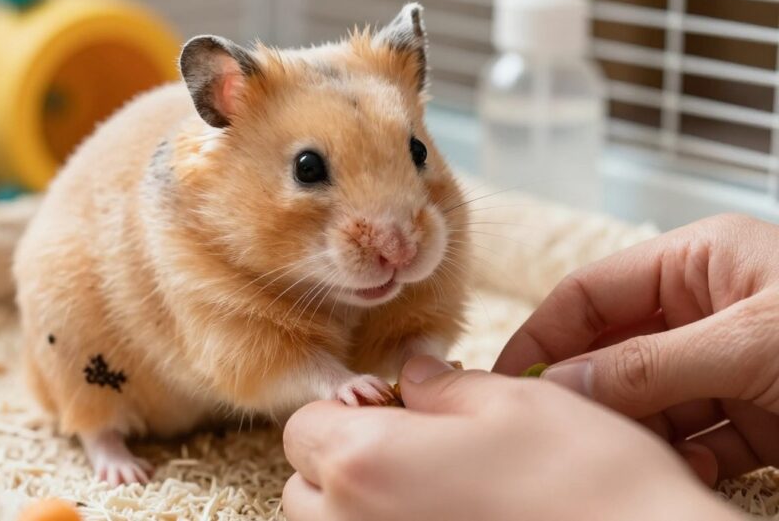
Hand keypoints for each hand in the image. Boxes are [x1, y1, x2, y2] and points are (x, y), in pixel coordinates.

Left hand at [283, 356, 737, 520]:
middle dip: (342, 462)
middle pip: (304, 489)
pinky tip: (449, 517)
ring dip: (361, 504)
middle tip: (413, 447)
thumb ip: (440, 387)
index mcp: (363, 464)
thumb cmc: (584, 479)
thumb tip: (412, 379)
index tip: (394, 406)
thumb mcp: (511, 401)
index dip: (344, 409)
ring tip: (432, 487)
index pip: (303, 428)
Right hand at [494, 214, 778, 485]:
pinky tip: (698, 466)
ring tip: (635, 456)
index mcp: (700, 261)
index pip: (590, 292)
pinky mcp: (761, 414)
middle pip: (614, 352)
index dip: (542, 336)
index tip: (506, 381)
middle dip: (590, 395)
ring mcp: (732, 362)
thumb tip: (561, 384)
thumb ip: (649, 365)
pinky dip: (691, 459)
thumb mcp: (749, 344)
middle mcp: (710, 308)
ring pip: (652, 402)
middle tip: (563, 431)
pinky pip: (700, 439)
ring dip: (642, 434)